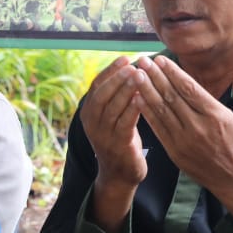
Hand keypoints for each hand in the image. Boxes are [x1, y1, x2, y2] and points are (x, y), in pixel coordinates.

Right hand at [79, 57, 147, 232]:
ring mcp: (102, 135)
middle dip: (117, 78)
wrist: (120, 173)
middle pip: (102, 94)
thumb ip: (115, 97)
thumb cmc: (120, 139)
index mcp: (88, 112)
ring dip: (127, 90)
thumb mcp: (111, 117)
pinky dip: (133, 108)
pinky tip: (143, 97)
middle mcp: (91, 122)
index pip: (96, 86)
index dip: (110, 71)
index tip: (125, 58)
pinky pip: (125, 123)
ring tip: (140, 76)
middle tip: (133, 65)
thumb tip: (129, 67)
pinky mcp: (117, 145)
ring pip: (113, 107)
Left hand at [133, 57, 232, 228]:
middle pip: (171, 97)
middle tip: (141, 61)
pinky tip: (136, 98)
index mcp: (216, 116)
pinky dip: (146, 112)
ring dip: (146, 91)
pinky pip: (157, 128)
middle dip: (154, 77)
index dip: (172, 73)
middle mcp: (197, 127)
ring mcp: (183, 141)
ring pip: (161, 111)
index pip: (189, 89)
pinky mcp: (174, 152)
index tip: (160, 59)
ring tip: (135, 75)